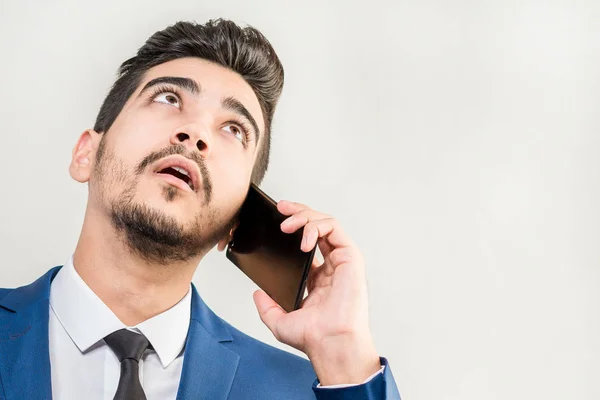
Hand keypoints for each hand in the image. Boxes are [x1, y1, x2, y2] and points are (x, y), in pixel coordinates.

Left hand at [252, 200, 380, 384]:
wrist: (329, 342)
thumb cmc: (313, 337)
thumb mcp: (280, 321)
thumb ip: (267, 307)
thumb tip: (257, 293)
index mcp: (318, 278)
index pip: (307, 242)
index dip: (294, 227)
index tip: (277, 221)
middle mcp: (331, 266)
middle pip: (317, 227)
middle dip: (299, 212)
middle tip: (281, 208)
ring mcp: (342, 260)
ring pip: (326, 222)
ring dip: (304, 217)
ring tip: (287, 225)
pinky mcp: (350, 257)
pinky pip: (334, 228)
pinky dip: (317, 226)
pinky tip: (303, 239)